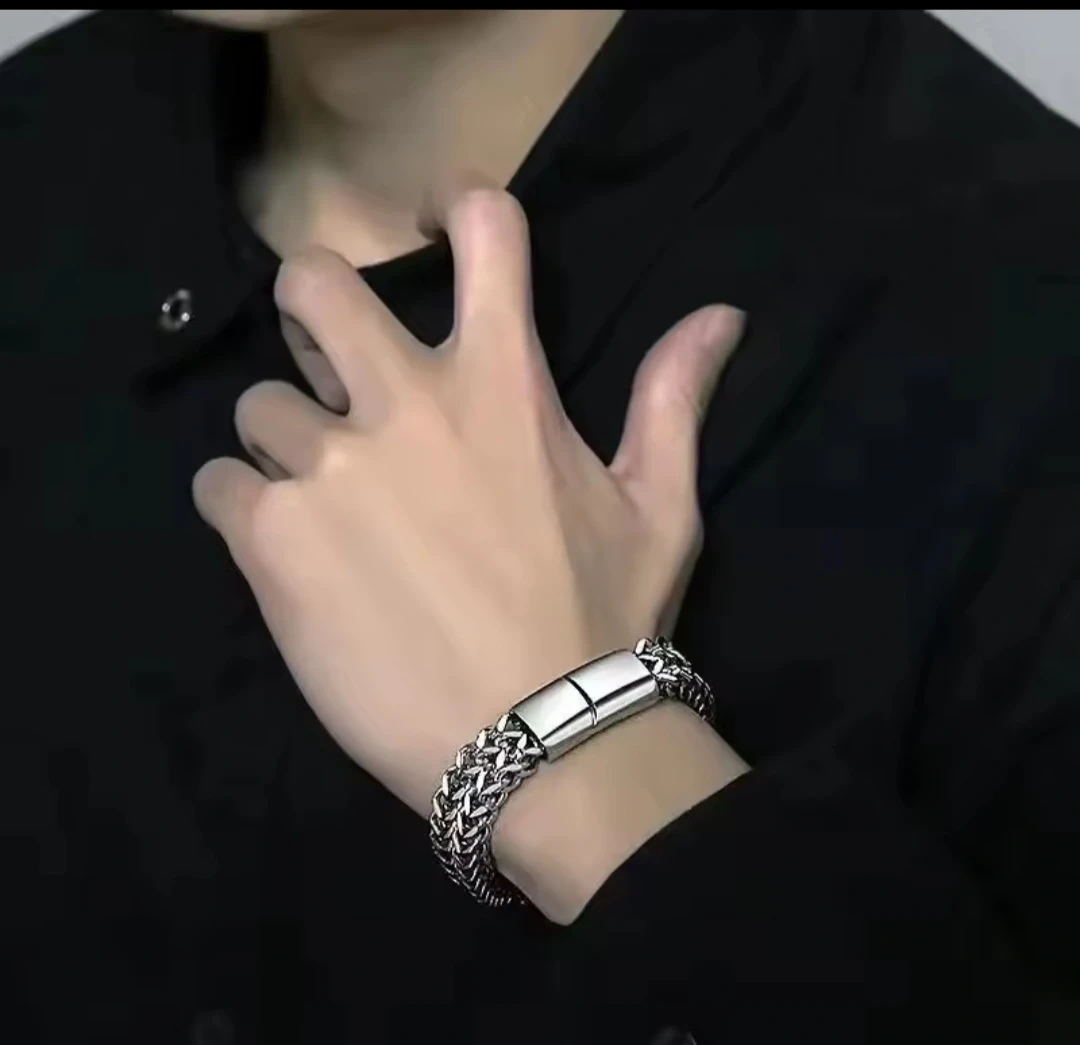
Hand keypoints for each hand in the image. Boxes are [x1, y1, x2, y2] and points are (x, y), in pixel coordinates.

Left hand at [192, 184, 746, 916]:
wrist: (538, 744)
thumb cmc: (606, 622)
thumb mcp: (660, 508)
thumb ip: (674, 398)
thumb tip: (724, 313)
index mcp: (504, 383)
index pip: (482, 231)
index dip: (456, 206)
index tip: (438, 227)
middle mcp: (405, 403)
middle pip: (312, 283)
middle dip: (312, 310)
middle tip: (329, 370)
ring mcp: (330, 466)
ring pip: (255, 404)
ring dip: (282, 444)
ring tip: (320, 507)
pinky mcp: (273, 538)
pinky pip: (219, 487)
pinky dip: (242, 511)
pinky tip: (287, 556)